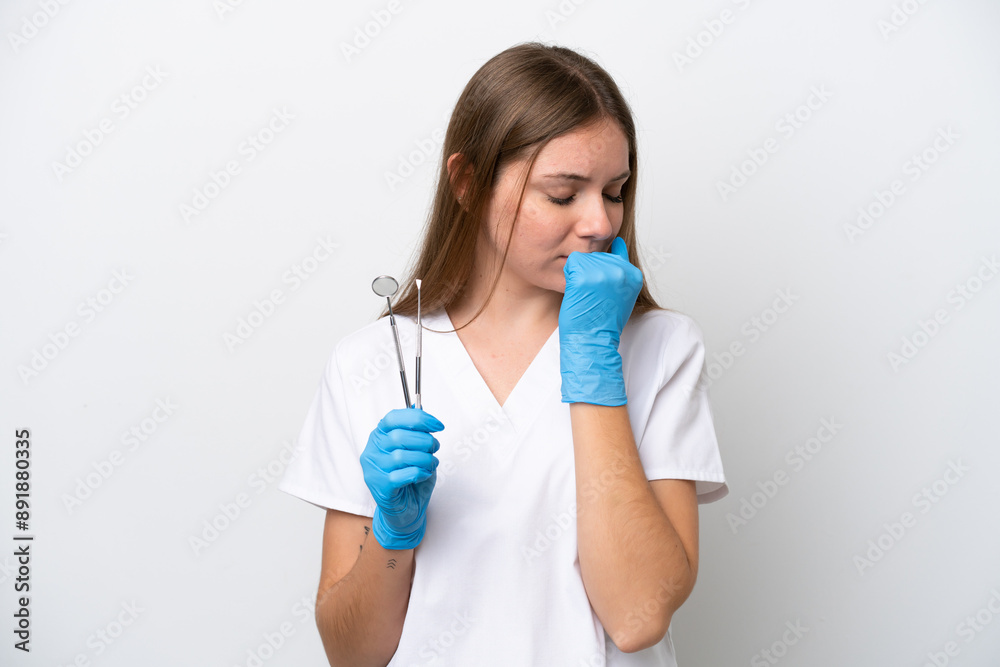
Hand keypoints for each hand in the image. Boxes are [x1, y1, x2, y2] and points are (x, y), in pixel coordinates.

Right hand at [360, 407, 444, 549]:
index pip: (393, 418)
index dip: (418, 418)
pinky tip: (423, 474)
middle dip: (425, 441)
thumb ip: (417, 432)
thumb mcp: (415, 450)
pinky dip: (419, 473)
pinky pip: (403, 475)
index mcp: (379, 437)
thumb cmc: (410, 477)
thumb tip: (422, 412)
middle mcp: (372, 452)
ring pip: (401, 457)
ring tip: (431, 463)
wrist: (405, 510)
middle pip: (398, 436)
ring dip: (424, 458)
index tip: (438, 425)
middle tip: (435, 448)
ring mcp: (374, 470)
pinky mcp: (381, 488)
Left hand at [559, 236, 642, 405]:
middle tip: (593, 297)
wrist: (593, 342)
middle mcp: (621, 270)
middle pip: (594, 255)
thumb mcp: (621, 292)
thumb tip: (617, 241)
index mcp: (633, 274)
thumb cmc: (603, 321)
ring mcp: (602, 272)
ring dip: (579, 276)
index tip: (601, 292)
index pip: (612, 255)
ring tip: (587, 297)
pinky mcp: (583, 276)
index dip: (601, 273)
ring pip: (582, 258)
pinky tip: (578, 294)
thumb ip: (621, 268)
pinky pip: (570, 264)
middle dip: (589, 273)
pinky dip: (569, 278)